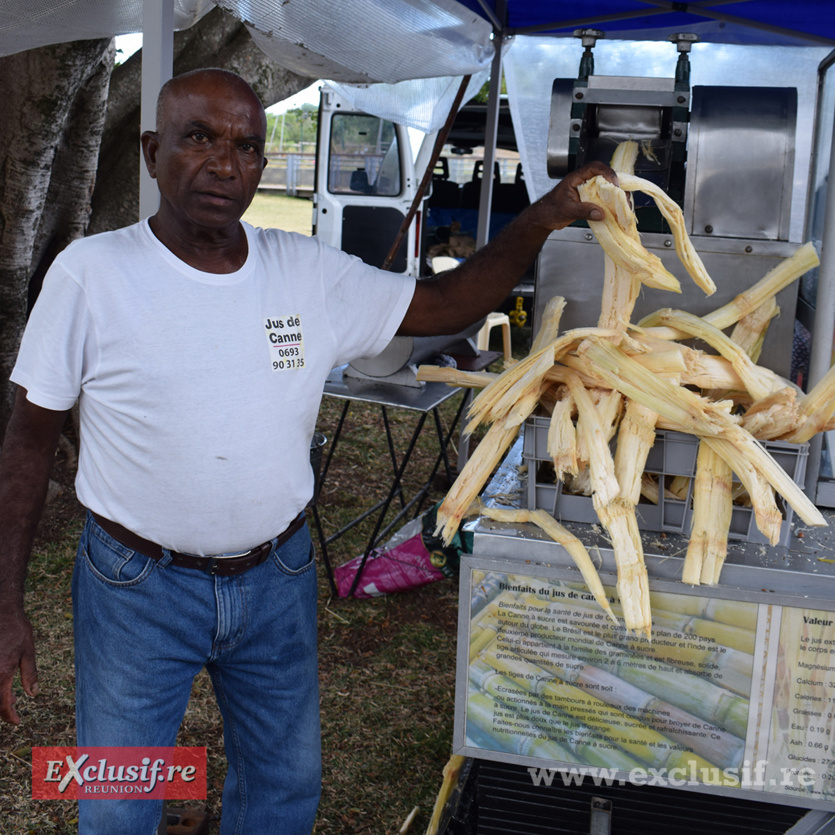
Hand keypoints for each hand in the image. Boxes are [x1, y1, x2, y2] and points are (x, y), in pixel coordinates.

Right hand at [0, 608, 37, 724]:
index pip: (2, 704)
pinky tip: (2, 683)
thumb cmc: (17, 629)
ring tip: (11, 696)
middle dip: (2, 709)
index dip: (9, 716)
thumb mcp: (28, 651)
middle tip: (15, 706)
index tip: (17, 721)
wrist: (1, 611)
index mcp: (1, 673)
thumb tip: (33, 694)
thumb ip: (30, 674)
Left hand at [528, 161, 617, 230]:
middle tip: (623, 197)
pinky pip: (602, 199)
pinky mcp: (588, 200)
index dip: (607, 172)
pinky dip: (610, 204)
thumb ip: (583, 210)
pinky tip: (615, 211)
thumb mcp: (566, 210)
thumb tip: (600, 213)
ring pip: (605, 188)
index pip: (594, 167)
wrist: (543, 218)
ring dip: (615, 196)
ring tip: (623, 205)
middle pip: (604, 177)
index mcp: (576, 178)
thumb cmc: (549, 210)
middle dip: (616, 185)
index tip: (614, 183)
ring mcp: (586, 191)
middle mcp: (583, 182)